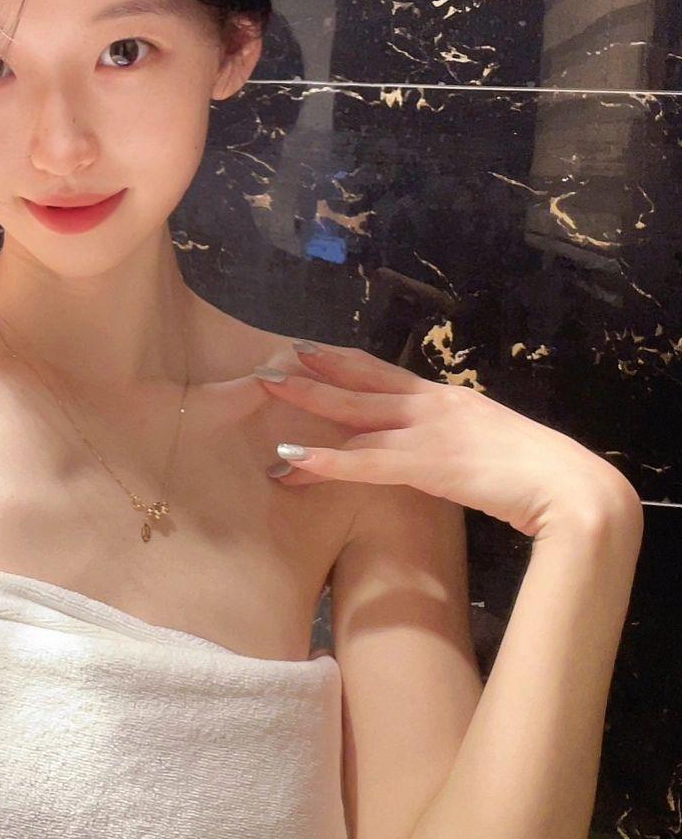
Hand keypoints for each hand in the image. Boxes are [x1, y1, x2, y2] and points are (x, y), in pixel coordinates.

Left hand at [255, 342, 642, 540]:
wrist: (571, 489)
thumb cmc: (537, 474)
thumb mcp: (488, 444)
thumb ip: (457, 440)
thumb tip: (437, 450)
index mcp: (447, 399)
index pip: (385, 372)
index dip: (344, 360)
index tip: (308, 349)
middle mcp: (433, 405)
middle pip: (361, 380)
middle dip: (314, 370)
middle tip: (272, 358)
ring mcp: (428, 432)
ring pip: (354, 413)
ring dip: (307, 402)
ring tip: (266, 390)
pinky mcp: (427, 465)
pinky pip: (364, 461)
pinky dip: (324, 461)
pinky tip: (291, 461)